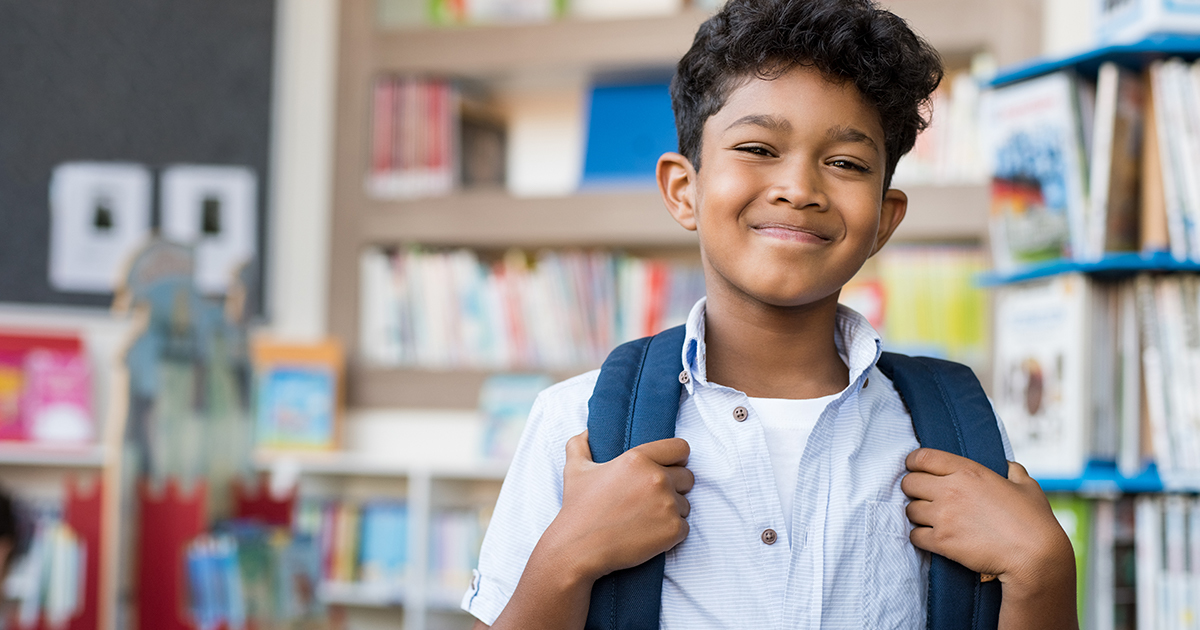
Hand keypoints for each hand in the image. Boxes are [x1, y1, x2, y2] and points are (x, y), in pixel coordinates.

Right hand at [542, 430, 693, 582]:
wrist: (578, 549)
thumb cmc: (578, 509)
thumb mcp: (575, 470)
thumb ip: (580, 445)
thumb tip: (587, 431)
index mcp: (638, 459)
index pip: (680, 448)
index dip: (677, 459)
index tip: (668, 469)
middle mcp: (657, 478)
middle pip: (688, 477)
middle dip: (675, 487)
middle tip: (652, 500)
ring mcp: (667, 504)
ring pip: (686, 504)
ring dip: (671, 512)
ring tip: (646, 519)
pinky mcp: (673, 530)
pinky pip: (684, 528)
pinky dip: (671, 533)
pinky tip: (649, 535)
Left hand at [901, 448, 1073, 588]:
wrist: (1034, 557)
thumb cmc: (1034, 521)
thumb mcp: (1027, 486)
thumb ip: (1013, 471)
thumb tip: (1008, 466)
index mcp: (968, 471)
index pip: (922, 457)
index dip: (914, 463)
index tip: (914, 468)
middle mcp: (950, 490)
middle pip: (908, 483)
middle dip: (913, 489)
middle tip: (923, 496)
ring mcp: (943, 516)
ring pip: (909, 510)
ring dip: (918, 514)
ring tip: (930, 519)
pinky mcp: (941, 541)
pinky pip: (914, 535)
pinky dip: (920, 537)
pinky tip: (932, 537)